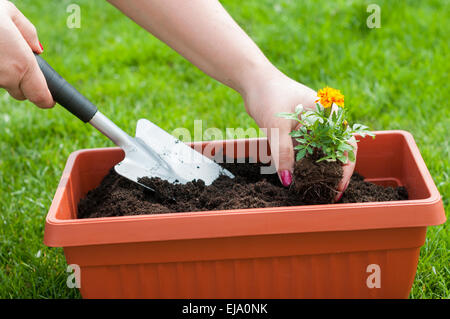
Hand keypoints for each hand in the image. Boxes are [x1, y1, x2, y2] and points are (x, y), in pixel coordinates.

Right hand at [0, 0, 53, 107]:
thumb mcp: (7, 11)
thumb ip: (28, 32)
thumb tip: (38, 49)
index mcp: (23, 64)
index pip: (42, 97)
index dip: (47, 99)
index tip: (49, 100)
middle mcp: (7, 77)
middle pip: (21, 93)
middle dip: (22, 82)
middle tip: (14, 60)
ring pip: (3, 85)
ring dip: (3, 73)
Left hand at [243, 69, 355, 200]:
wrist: (253, 80)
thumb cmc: (268, 95)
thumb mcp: (276, 126)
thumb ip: (283, 153)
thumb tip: (288, 180)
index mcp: (329, 114)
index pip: (346, 146)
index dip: (345, 169)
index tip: (338, 189)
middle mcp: (324, 120)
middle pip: (335, 151)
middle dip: (331, 173)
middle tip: (325, 194)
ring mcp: (312, 125)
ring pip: (319, 152)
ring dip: (316, 169)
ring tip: (313, 188)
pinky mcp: (299, 128)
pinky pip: (306, 149)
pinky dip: (303, 162)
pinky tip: (298, 176)